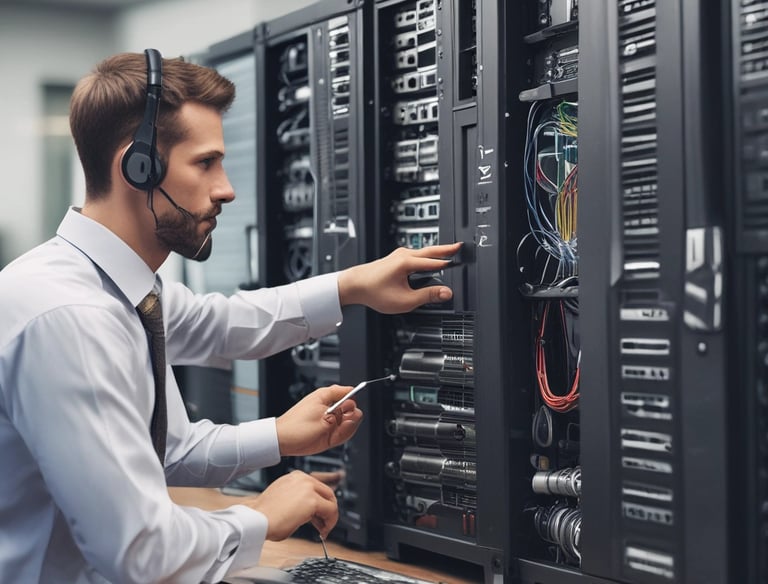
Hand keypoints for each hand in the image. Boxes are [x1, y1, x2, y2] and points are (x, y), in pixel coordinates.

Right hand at [242, 470, 337, 539]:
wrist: (256, 520)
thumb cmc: (265, 515)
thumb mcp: (285, 500)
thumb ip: (300, 500)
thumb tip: (313, 511)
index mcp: (295, 477)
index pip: (317, 488)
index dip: (321, 504)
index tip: (320, 516)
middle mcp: (302, 478)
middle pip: (327, 493)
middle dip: (328, 510)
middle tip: (324, 524)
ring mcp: (308, 487)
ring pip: (331, 501)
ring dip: (329, 517)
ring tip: (323, 530)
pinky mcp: (312, 500)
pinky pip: (331, 510)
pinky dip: (331, 522)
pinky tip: (323, 531)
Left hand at [275, 385, 362, 456]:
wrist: (282, 441)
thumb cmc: (296, 427)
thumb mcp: (324, 420)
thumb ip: (343, 415)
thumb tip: (355, 410)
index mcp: (326, 395)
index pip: (350, 393)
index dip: (352, 403)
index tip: (349, 411)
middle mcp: (329, 406)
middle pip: (352, 409)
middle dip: (350, 419)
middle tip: (340, 424)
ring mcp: (329, 418)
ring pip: (349, 423)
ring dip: (344, 430)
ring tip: (332, 433)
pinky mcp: (329, 430)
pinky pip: (343, 433)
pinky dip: (340, 437)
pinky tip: (331, 438)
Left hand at [337, 242, 462, 313]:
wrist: (354, 285)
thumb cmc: (374, 291)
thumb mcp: (404, 300)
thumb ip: (427, 297)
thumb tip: (445, 293)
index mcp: (407, 262)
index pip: (435, 262)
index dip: (450, 263)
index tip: (462, 262)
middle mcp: (404, 255)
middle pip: (431, 251)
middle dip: (446, 249)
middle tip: (460, 246)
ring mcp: (399, 255)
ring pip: (423, 252)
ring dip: (436, 253)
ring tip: (449, 254)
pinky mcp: (396, 258)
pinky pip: (416, 255)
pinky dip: (427, 257)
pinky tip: (430, 262)